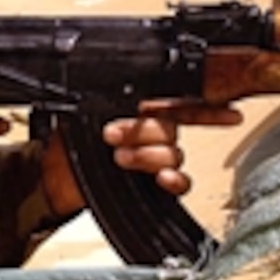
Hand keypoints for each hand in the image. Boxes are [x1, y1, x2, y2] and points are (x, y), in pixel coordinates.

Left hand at [41, 103, 242, 215]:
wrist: (51, 178)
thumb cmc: (64, 141)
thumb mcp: (78, 110)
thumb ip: (103, 100)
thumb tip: (120, 93)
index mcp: (137, 107)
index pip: (177, 102)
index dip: (205, 106)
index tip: (229, 113)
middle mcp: (150, 131)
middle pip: (171, 127)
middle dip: (143, 132)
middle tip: (112, 135)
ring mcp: (152, 159)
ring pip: (174, 154)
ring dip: (148, 155)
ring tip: (119, 158)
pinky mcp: (152, 186)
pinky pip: (180, 183)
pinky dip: (175, 181)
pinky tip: (162, 180)